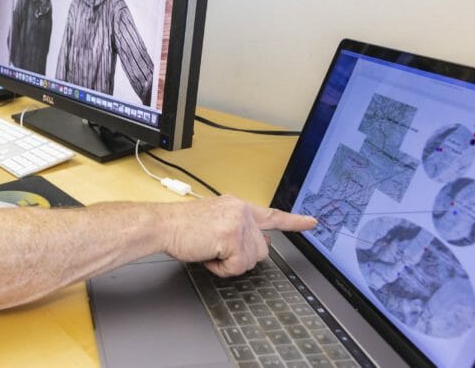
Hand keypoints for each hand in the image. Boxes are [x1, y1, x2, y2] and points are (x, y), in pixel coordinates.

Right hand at [163, 195, 315, 277]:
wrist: (163, 225)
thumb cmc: (181, 227)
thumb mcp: (214, 221)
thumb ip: (237, 230)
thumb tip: (256, 246)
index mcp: (237, 206)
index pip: (271, 215)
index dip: (294, 221)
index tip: (312, 222)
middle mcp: (241, 210)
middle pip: (261, 249)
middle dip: (241, 257)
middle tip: (216, 250)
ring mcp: (238, 222)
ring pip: (251, 260)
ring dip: (229, 263)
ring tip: (209, 250)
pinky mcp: (232, 236)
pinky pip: (237, 266)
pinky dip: (221, 268)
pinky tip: (208, 255)